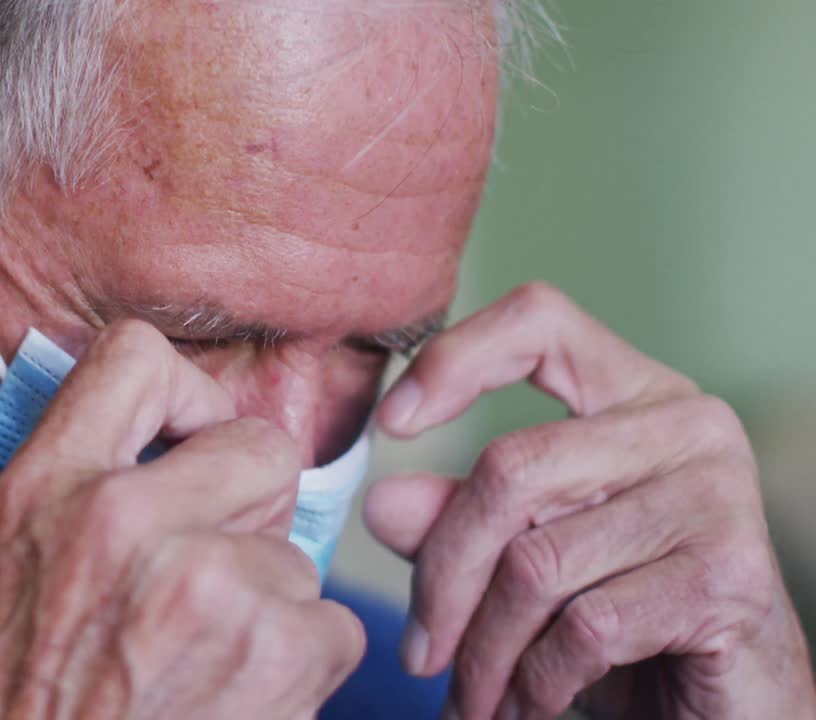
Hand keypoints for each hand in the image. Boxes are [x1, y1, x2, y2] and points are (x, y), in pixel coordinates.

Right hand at [0, 321, 365, 719]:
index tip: (191, 445)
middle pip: (259, 448)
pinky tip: (236, 706)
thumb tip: (172, 444)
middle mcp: (119, 519)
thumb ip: (82, 495)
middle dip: (251, 514)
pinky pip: (333, 624)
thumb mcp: (9, 579)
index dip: (187, 397)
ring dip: (269, 612)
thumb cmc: (19, 714)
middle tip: (204, 586)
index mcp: (44, 491)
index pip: (137, 357)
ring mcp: (202, 581)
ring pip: (298, 554)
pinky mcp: (275, 646)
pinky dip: (301, 669)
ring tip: (202, 672)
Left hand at [366, 283, 815, 718]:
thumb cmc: (628, 622)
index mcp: (632, 394)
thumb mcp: (533, 562)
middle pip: (511, 469)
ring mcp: (715, 494)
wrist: (733, 710)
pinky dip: (536, 682)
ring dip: (485, 652)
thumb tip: (382, 501)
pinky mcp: (728, 575)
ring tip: (466, 700)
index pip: (540, 322)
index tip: (390, 423)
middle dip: (446, 575)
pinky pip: (585, 625)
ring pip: (538, 561)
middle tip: (419, 653)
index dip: (454, 358)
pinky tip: (522, 708)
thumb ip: (460, 519)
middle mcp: (684, 425)